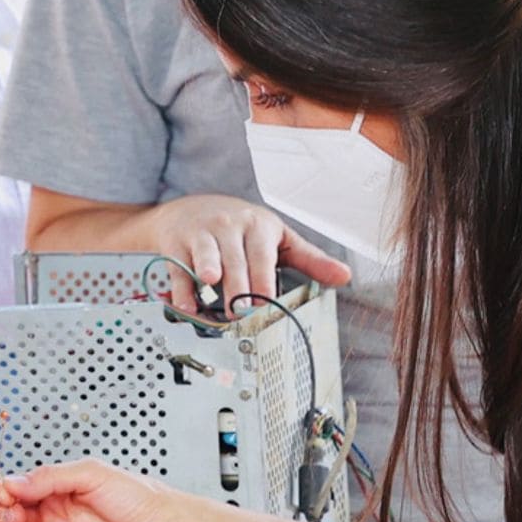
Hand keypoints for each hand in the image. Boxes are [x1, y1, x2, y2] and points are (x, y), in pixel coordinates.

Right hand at [0, 461, 192, 521]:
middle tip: (19, 516)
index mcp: (62, 493)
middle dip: (7, 520)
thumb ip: (50, 477)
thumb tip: (12, 481)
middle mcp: (59, 520)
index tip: (8, 494)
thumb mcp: (94, 475)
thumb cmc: (143, 500)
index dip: (6, 495)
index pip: (17, 494)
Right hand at [147, 195, 350, 312]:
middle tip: (242, 312)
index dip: (265, 280)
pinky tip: (186, 304)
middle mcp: (231, 226)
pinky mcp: (177, 241)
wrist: (192, 209)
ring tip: (213, 288)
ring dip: (207, 272)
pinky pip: (179, 265)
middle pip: (236, 259)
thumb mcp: (278, 239)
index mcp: (260, 227)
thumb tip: (344, 276)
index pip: (264, 256)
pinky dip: (181, 286)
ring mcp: (203, 233)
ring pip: (207, 256)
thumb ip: (310, 259)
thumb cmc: (242, 229)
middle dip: (239, 285)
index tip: (267, 303)